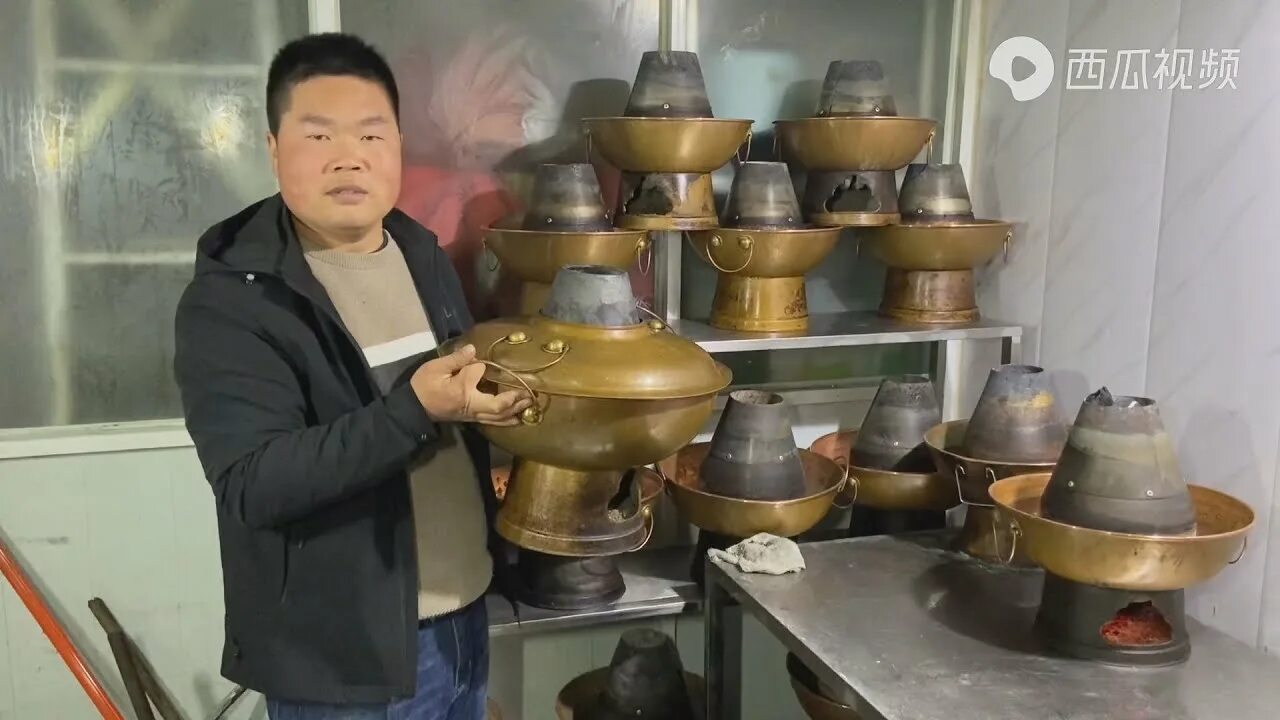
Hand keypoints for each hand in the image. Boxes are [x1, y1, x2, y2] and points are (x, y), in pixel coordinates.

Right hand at [410, 344, 532, 425]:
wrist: (413, 408)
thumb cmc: (423, 386)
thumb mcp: (434, 368)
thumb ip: (455, 359)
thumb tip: (472, 350)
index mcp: (461, 390)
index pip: (478, 373)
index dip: (479, 365)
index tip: (476, 358)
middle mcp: (471, 405)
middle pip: (499, 406)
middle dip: (516, 399)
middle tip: (531, 392)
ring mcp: (472, 414)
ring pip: (498, 417)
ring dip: (515, 411)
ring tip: (530, 405)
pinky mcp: (471, 418)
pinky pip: (492, 421)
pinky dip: (506, 420)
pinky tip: (516, 417)